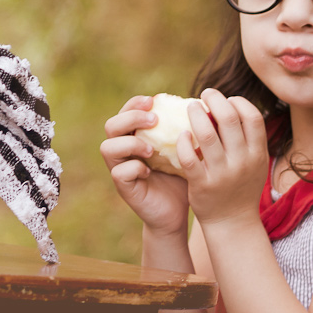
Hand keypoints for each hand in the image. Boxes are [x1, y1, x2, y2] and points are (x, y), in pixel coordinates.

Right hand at [100, 95, 189, 236]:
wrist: (179, 211)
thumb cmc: (183, 177)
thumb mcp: (186, 150)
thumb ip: (187, 131)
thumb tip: (204, 108)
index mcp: (135, 136)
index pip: (126, 112)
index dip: (135, 103)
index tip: (153, 100)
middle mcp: (123, 151)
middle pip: (111, 125)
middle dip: (131, 118)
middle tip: (154, 120)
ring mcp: (120, 169)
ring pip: (107, 147)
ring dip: (130, 143)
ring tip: (151, 150)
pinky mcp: (124, 188)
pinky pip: (119, 173)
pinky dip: (134, 168)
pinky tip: (150, 172)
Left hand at [177, 88, 266, 226]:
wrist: (232, 222)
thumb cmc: (241, 186)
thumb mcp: (255, 163)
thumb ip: (247, 138)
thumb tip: (231, 105)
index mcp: (257, 154)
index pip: (252, 117)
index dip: (238, 102)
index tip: (227, 99)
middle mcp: (242, 162)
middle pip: (229, 119)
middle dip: (215, 99)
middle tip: (205, 94)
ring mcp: (222, 174)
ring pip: (206, 135)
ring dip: (196, 115)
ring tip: (191, 107)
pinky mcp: (202, 185)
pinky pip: (189, 158)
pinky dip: (183, 142)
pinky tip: (181, 134)